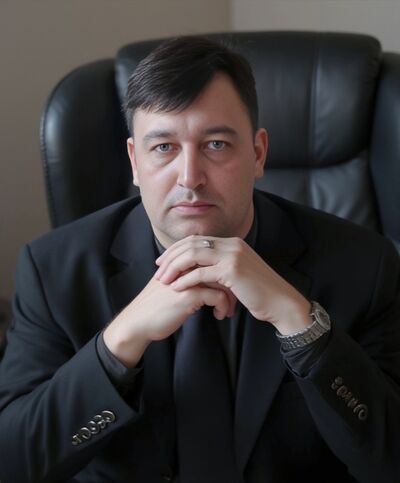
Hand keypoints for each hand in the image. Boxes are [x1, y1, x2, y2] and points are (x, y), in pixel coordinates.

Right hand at [103, 275, 234, 366]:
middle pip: (219, 268)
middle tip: (235, 298)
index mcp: (181, 262)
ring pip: (221, 281)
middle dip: (231, 284)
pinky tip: (219, 315)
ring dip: (229, 297)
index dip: (224, 273)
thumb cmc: (154, 307)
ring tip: (229, 309)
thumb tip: (207, 279)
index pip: (211, 259)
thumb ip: (186, 278)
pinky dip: (222, 306)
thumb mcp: (171, 286)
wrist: (137, 323)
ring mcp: (187, 279)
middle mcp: (185, 267)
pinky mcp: (189, 295)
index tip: (230, 287)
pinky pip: (217, 296)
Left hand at [155, 235, 310, 333]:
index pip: (196, 240)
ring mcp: (232, 255)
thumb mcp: (237, 274)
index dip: (176, 249)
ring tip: (163, 280)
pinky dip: (186, 280)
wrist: (281, 302)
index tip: (162, 262)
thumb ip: (220, 267)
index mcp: (231, 243)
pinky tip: (177, 288)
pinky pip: (201, 273)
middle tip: (157, 271)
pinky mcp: (232, 270)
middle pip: (191, 244)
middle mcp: (231, 244)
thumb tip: (198, 270)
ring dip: (174, 268)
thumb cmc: (258, 292)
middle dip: (170, 257)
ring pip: (193, 255)